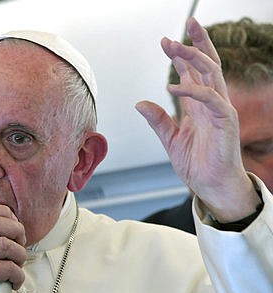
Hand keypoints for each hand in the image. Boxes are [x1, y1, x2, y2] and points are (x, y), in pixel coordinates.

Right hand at [0, 203, 26, 292]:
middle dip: (16, 231)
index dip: (5, 214)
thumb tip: (11, 222)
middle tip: (20, 243)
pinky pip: (7, 267)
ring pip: (5, 244)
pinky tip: (14, 280)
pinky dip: (18, 274)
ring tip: (18, 264)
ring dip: (20, 254)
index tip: (14, 224)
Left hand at [136, 17, 260, 221]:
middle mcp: (211, 103)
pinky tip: (172, 86)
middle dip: (193, 45)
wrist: (211, 185)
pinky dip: (192, 90)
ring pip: (212, 74)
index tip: (165, 42)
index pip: (192, 73)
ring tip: (175, 47)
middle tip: (175, 33)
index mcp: (198, 106)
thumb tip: (140, 103)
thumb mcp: (170, 139)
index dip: (179, 57)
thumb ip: (158, 120)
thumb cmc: (197, 164)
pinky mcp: (226, 121)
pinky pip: (211, 98)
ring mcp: (220, 110)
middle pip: (206, 65)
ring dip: (194, 57)